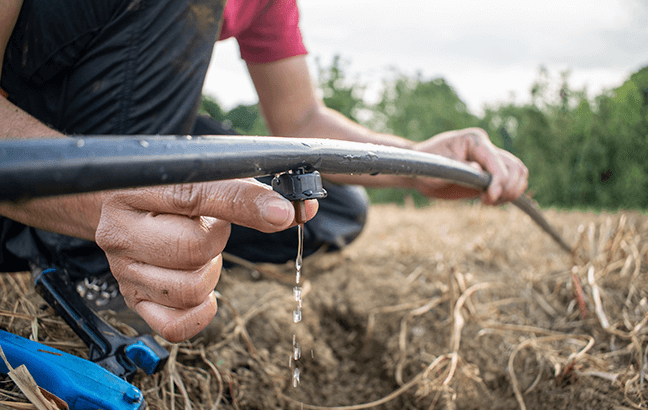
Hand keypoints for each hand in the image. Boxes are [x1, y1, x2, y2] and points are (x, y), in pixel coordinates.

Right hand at [95, 179, 317, 341]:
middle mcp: (121, 230)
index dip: (245, 204)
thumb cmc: (169, 191)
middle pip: (195, 248)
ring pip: (190, 288)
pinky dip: (199, 313)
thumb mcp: (202, 177)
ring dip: (209, 272)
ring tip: (199, 253)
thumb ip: (249, 191)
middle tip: (210, 228)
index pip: (197, 194)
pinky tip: (201, 290)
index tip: (282, 212)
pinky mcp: (132, 300)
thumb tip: (300, 209)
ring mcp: (124, 269)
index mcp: (138, 187)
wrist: (121, 208)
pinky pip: (175, 326)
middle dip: (217, 239)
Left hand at [412, 128, 527, 204]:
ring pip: (518, 172)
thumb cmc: (425, 164)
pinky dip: (510, 193)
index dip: (498, 180)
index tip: (491, 198)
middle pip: (514, 166)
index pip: (495, 159)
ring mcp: (490, 160)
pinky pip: (512, 180)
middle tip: (489, 200)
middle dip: (508, 186)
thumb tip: (478, 169)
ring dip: (512, 190)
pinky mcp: (491, 173)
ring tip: (492, 201)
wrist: (420, 169)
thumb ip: (457, 168)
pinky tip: (493, 200)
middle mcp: (486, 147)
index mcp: (474, 140)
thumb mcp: (436, 167)